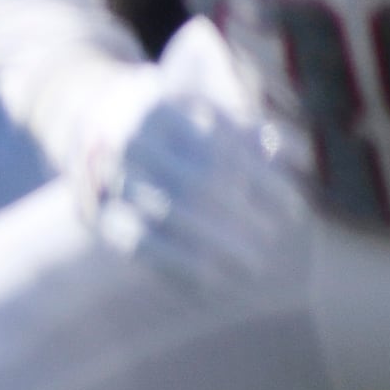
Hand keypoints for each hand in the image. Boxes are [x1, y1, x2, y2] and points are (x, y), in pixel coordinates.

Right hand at [52, 62, 295, 290]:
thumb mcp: (204, 112)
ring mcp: (106, 179)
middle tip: (274, 238)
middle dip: (242, 215)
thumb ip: (250, 131)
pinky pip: (139, 244)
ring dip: (216, 244)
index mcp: (157, 109)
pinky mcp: (95, 214)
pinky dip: (179, 264)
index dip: (264, 182)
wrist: (90, 124)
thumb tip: (299, 153)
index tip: (296, 209)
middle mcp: (127, 142)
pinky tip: (212, 280)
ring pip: (167, 216)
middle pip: (197, 183)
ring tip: (253, 264)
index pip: (222, 150)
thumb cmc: (170, 121)